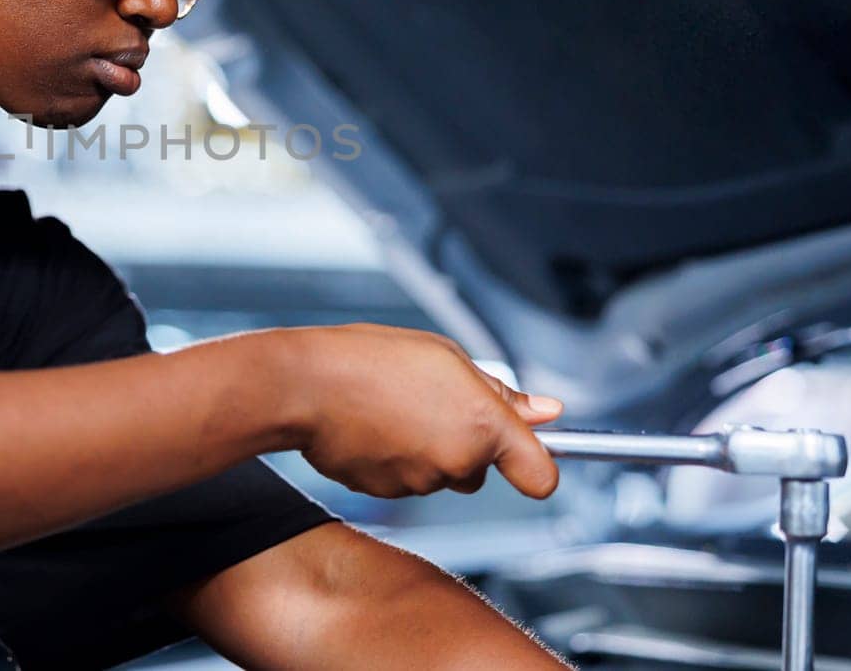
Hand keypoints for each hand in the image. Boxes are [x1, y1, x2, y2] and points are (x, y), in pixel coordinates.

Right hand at [285, 323, 561, 499]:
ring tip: (392, 407)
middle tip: (430, 401)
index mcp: (483, 424)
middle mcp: (458, 462)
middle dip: (463, 442)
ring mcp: (422, 483)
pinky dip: (394, 460)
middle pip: (480, 469)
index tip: (533, 454)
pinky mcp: (388, 495)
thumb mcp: (446, 356)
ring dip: (425, 447)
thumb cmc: (369, 360)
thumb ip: (501, 391)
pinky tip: (373, 427)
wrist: (305, 385)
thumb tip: (545, 411)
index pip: (541, 475)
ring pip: (439, 474)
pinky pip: (404, 479)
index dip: (540, 466)